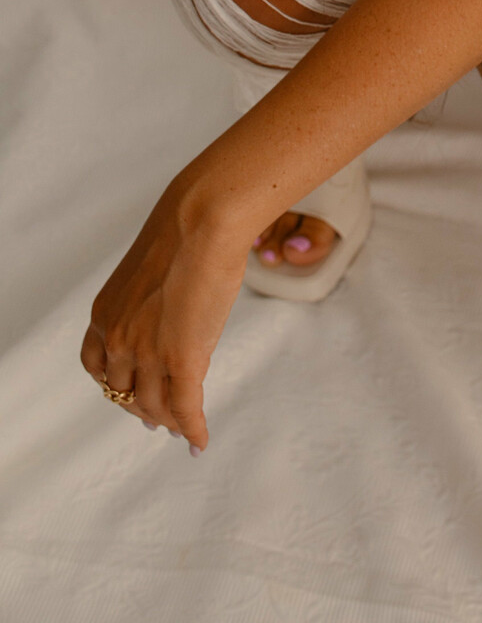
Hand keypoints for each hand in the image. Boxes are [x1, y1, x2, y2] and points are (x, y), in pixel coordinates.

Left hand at [79, 176, 248, 451]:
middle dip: (142, 407)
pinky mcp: (181, 360)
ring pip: (154, 405)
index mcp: (104, 313)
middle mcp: (118, 338)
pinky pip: (185, 408)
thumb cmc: (185, 230)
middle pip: (125, 392)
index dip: (114, 384)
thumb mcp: (148, 271)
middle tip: (159, 417)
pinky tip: (199, 441)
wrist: (203, 221)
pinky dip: (192, 429)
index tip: (128, 391)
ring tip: (183, 428)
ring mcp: (148, 352)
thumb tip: (169, 316)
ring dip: (169, 421)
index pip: (98, 366)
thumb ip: (147, 301)